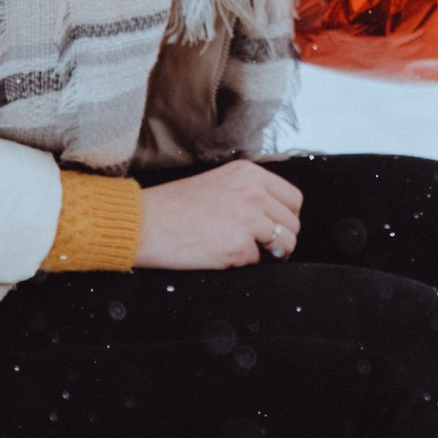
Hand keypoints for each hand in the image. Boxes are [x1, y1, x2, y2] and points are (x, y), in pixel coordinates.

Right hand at [135, 161, 301, 270]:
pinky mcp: (238, 246)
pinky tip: (222, 255)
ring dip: (269, 254)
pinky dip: (243, 264)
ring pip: (285, 244)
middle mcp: (253, 193)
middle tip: (262, 248)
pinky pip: (258, 262)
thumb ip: (248, 193)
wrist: (144, 223)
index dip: (286, 218)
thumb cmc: (173, 206)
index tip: (276, 229)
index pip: (293, 199)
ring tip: (245, 253)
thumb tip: (274, 217)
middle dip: (281, 240)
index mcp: (249, 174)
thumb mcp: (218, 182)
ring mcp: (248, 219)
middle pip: (293, 224)